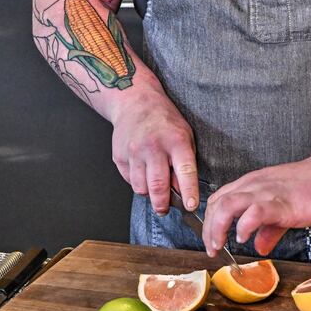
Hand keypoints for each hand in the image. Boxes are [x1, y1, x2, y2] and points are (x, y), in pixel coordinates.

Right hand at [110, 85, 198, 215]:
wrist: (135, 101)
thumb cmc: (164, 120)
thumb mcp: (184, 134)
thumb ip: (185, 162)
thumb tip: (182, 191)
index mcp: (176, 140)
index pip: (185, 171)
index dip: (188, 192)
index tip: (191, 206)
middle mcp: (154, 146)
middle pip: (158, 186)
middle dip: (163, 205)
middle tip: (165, 209)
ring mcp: (134, 152)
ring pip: (141, 188)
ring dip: (149, 193)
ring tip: (154, 184)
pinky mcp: (119, 156)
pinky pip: (129, 181)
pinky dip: (137, 182)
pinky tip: (142, 170)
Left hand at [202, 150, 310, 256]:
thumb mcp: (283, 207)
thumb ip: (269, 228)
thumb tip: (260, 248)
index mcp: (253, 184)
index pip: (219, 198)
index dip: (210, 221)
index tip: (212, 240)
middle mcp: (254, 185)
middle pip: (217, 203)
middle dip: (209, 229)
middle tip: (213, 249)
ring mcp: (267, 192)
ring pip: (228, 205)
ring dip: (218, 228)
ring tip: (221, 246)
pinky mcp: (282, 203)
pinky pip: (255, 212)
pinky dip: (244, 226)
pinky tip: (244, 238)